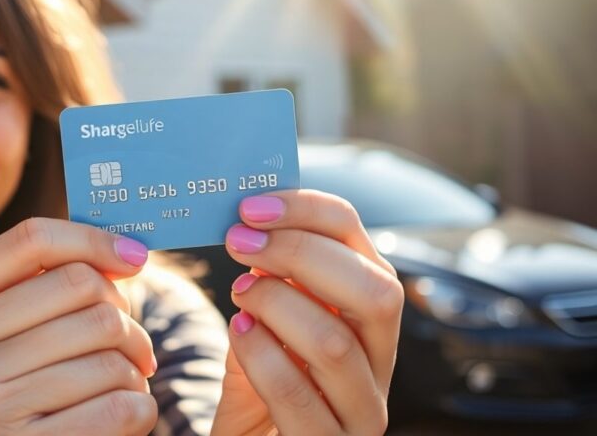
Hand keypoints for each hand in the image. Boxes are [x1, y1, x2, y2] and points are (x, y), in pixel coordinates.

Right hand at [0, 218, 159, 435]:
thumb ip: (33, 284)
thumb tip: (124, 257)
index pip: (30, 241)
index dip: (92, 241)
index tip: (134, 257)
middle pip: (79, 289)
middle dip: (123, 315)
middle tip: (132, 342)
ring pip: (106, 352)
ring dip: (132, 368)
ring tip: (123, 382)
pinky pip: (117, 408)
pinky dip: (138, 408)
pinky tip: (123, 412)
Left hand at [211, 190, 402, 435]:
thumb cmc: (258, 388)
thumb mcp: (262, 328)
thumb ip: (267, 284)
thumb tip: (247, 222)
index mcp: (367, 313)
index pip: (359, 241)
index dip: (308, 212)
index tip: (250, 208)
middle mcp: (380, 360)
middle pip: (375, 289)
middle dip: (300, 254)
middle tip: (239, 244)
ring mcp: (363, 410)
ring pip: (337, 343)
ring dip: (277, 304)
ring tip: (239, 296)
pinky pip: (302, 397)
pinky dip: (263, 358)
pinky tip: (240, 333)